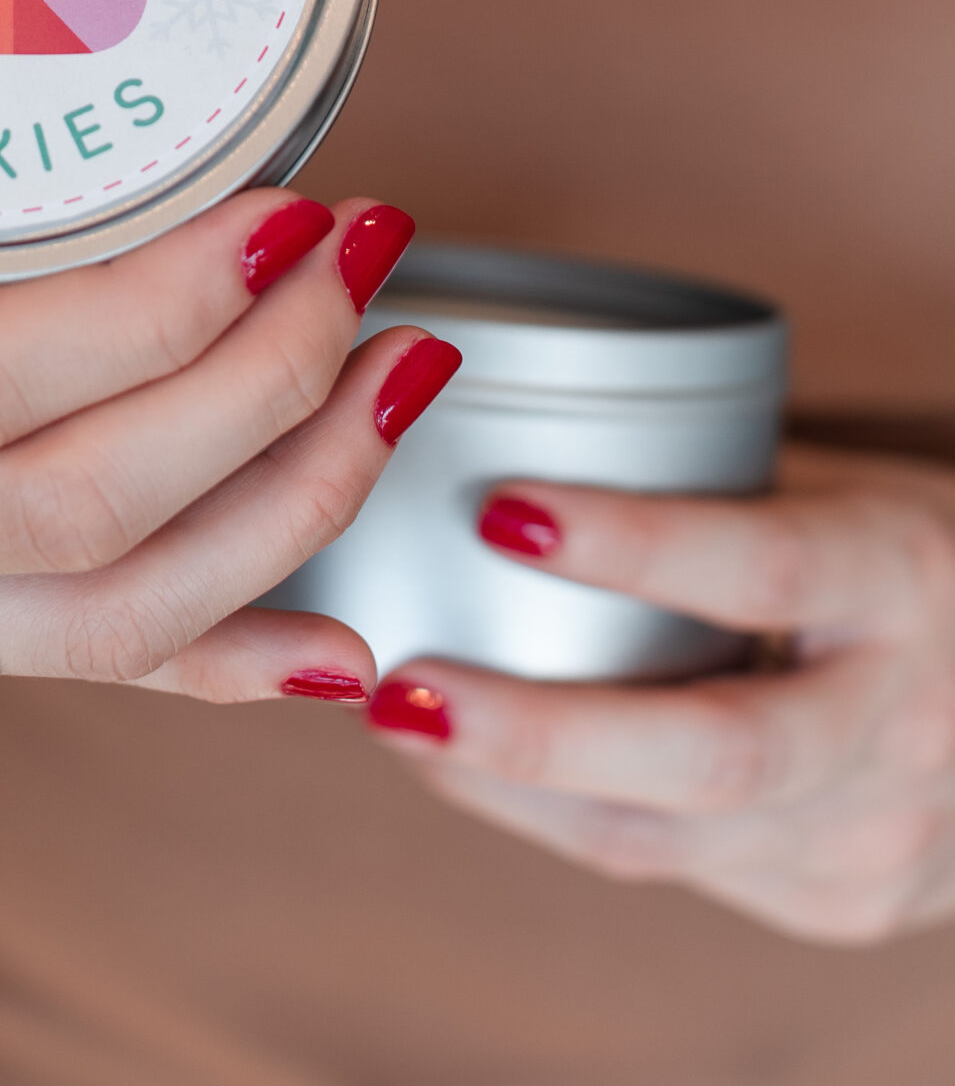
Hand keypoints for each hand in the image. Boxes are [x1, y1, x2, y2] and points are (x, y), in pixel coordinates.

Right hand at [0, 0, 450, 710]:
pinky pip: (53, 679)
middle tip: (363, 232)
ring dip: (273, 509)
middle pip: (65, 504)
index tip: (276, 201)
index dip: (148, 311)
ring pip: (89, 616)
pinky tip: (335, 640)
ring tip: (386, 368)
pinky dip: (211, 660)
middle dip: (256, 386)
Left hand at [364, 451, 954, 939]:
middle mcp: (900, 722)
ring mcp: (874, 833)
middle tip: (402, 683)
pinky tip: (466, 768)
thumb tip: (492, 399)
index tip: (498, 508)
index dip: (633, 543)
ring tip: (396, 719)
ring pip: (664, 837)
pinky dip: (549, 815)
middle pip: (710, 754)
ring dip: (508, 786)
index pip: (765, 566)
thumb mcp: (846, 493)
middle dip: (536, 730)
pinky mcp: (833, 901)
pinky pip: (666, 865)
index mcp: (904, 579)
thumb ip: (709, 478)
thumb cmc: (905, 558)